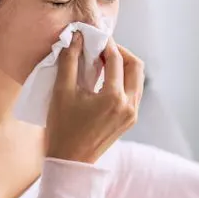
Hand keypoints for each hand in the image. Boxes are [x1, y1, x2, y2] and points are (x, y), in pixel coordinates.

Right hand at [45, 34, 144, 163]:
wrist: (69, 161)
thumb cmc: (62, 128)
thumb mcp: (62, 92)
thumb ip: (69, 61)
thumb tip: (76, 37)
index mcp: (114, 98)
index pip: (115, 60)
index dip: (105, 44)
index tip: (93, 36)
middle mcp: (129, 105)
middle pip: (135, 66)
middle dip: (120, 52)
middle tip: (102, 48)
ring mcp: (132, 114)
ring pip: (137, 79)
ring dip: (123, 66)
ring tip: (103, 62)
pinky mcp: (130, 120)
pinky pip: (133, 92)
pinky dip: (123, 80)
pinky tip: (106, 79)